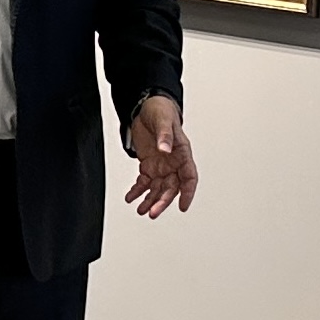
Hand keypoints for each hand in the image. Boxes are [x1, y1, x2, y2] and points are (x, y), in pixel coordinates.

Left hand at [123, 95, 195, 219]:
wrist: (146, 107)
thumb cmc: (161, 111)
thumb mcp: (163, 121)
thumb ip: (164, 136)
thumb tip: (165, 149)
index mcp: (182, 153)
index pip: (189, 177)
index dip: (188, 192)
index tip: (183, 205)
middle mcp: (173, 163)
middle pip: (171, 188)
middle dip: (162, 201)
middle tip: (153, 212)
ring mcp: (161, 166)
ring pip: (158, 189)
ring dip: (150, 200)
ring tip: (141, 210)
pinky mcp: (148, 165)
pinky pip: (144, 182)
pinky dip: (137, 191)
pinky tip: (130, 198)